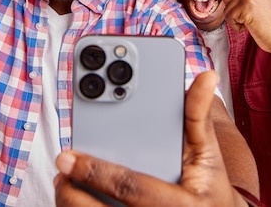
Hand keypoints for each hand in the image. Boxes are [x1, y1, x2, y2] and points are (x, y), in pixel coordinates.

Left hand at [54, 71, 250, 206]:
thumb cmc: (209, 185)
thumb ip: (199, 116)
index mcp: (180, 204)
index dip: (95, 171)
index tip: (69, 156)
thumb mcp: (208, 152)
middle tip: (61, 166)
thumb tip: (205, 77)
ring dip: (73, 203)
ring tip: (63, 181)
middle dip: (73, 192)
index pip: (130, 186)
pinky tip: (75, 196)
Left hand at [223, 0, 270, 67]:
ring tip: (253, 21)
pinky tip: (251, 26)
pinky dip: (237, 26)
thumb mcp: (259, 1)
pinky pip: (228, 17)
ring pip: (227, 8)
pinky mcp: (246, 7)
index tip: (254, 11)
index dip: (240, 4)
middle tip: (253, 18)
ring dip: (236, 19)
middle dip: (236, 11)